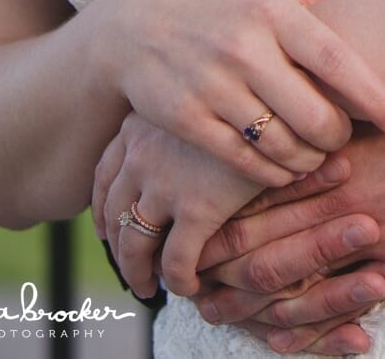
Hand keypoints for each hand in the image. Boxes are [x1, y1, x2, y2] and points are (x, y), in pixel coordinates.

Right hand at [91, 0, 384, 186]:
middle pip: (313, 115)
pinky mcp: (187, 119)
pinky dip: (272, 174)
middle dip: (338, 138)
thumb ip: (325, 0)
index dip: (374, 96)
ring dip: (307, 161)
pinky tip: (283, 168)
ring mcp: (212, 84)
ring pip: (281, 145)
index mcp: (273, 9)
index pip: (337, 60)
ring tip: (315, 156)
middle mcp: (244, 46)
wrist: (137, 26)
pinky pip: (244, 163)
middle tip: (344, 141)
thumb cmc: (224, 6)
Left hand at [93, 111, 265, 300]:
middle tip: (130, 267)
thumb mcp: (195, 101)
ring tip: (149, 288)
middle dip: (117, 246)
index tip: (107, 229)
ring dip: (138, 273)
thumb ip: (175, 128)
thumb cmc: (244, 96)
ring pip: (135, 245)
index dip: (103, 207)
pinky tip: (191, 286)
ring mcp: (166, 183)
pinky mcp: (198, 209)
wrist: (282, 101)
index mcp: (139, 123)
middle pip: (114, 213)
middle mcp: (142, 153)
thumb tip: (166, 158)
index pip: (104, 174)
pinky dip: (179, 280)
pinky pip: (176, 261)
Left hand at [192, 65, 384, 354]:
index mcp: (336, 151)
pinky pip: (349, 303)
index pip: (256, 190)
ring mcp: (377, 231)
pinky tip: (292, 336)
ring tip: (222, 317)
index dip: (217, 215)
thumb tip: (308, 135)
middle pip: (260, 241)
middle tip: (188, 285)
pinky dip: (316, 325)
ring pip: (295, 280)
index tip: (190, 230)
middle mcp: (345, 193)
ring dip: (254, 306)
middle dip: (218, 269)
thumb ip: (345, 128)